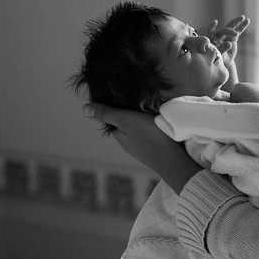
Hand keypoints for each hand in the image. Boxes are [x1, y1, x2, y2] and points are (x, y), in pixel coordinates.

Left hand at [83, 103, 201, 192]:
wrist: (175, 159)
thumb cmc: (150, 137)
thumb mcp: (126, 120)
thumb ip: (107, 114)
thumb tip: (84, 109)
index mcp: (120, 137)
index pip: (114, 120)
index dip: (119, 109)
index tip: (128, 98)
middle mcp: (130, 145)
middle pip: (128, 126)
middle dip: (133, 116)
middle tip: (143, 102)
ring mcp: (145, 149)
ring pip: (141, 132)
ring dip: (145, 123)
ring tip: (154, 111)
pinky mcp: (159, 150)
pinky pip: (153, 136)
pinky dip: (155, 129)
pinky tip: (163, 124)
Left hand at [207, 15, 249, 65]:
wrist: (224, 60)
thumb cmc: (218, 58)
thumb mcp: (220, 55)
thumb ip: (223, 49)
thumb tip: (229, 43)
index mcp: (212, 39)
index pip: (210, 31)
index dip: (212, 27)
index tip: (215, 22)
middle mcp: (218, 35)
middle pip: (223, 30)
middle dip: (229, 31)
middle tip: (236, 34)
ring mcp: (226, 35)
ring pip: (231, 27)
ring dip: (236, 21)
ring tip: (242, 17)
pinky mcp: (233, 36)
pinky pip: (238, 30)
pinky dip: (242, 26)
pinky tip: (247, 20)